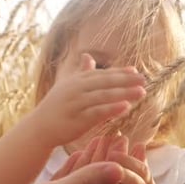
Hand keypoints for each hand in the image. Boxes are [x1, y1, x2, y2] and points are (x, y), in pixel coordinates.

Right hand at [31, 53, 145, 149]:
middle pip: (105, 82)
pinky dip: (112, 109)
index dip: (120, 72)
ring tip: (141, 92)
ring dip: (124, 93)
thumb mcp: (67, 85)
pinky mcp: (77, 119)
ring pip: (103, 96)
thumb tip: (88, 56)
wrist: (39, 127)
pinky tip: (126, 107)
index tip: (137, 71)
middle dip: (126, 80)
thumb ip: (81, 72)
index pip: (102, 74)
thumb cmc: (56, 106)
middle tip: (144, 80)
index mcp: (77, 80)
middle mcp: (77, 88)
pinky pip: (97, 112)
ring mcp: (76, 103)